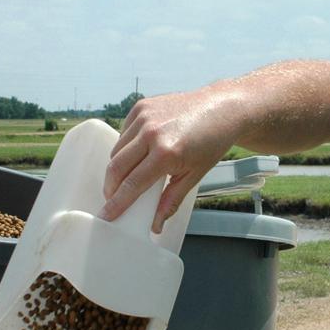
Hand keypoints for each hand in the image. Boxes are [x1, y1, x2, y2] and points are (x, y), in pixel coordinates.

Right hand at [98, 90, 238, 232]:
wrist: (221, 109)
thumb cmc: (211, 142)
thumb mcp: (194, 175)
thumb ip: (171, 200)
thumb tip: (155, 223)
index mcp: (166, 153)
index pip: (132, 184)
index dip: (117, 203)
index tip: (107, 214)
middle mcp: (151, 132)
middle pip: (116, 167)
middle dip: (110, 188)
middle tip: (112, 199)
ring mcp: (144, 116)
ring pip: (117, 149)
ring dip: (117, 167)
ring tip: (128, 177)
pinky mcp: (141, 106)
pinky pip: (124, 132)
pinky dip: (125, 146)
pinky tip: (138, 153)